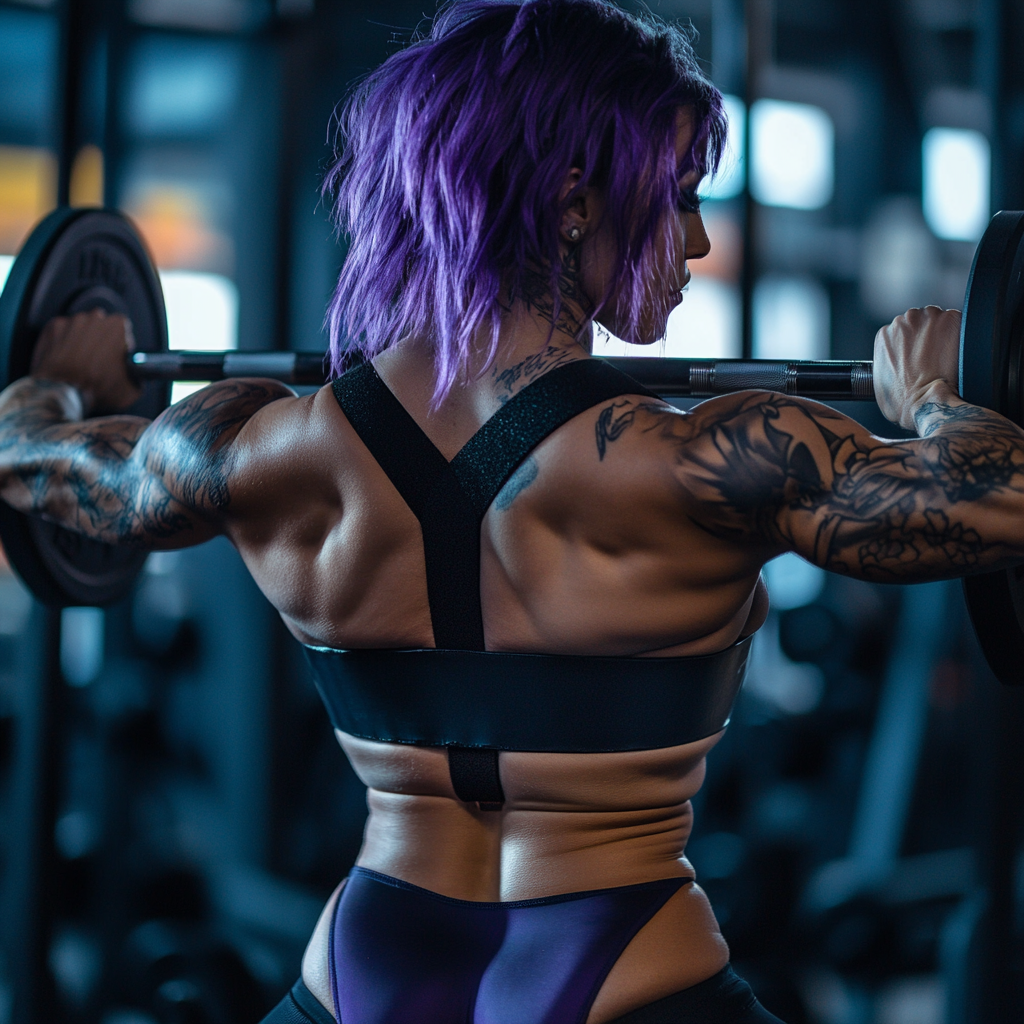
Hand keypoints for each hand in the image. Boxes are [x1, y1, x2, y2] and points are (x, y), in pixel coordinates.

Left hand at [31, 310, 141, 414]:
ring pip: (81, 327)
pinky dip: (63, 342)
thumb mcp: (132, 389)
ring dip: (82, 340)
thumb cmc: (97, 388)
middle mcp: (95, 318)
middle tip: (99, 361)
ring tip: (80, 362)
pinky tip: (65, 359)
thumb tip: (135, 377)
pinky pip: (61, 332)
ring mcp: (72, 321)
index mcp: (118, 326)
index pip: (125, 330)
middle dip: (101, 339)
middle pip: (101, 325)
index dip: (122, 345)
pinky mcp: (52, 327)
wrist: (64, 393)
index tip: (118, 357)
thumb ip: (137, 375)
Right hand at [873, 306, 960, 430]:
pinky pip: (961, 321)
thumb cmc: (903, 402)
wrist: (926, 403)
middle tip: (937, 358)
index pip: (903, 331)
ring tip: (949, 357)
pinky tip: (960, 355)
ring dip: (946, 334)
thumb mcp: (881, 382)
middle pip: (922, 321)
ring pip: (942, 319)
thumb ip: (887, 364)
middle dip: (929, 336)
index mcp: (885, 335)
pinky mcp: (952, 318)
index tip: (922, 357)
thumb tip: (898, 367)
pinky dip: (963, 336)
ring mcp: (929, 317)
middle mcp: (904, 320)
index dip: (914, 345)